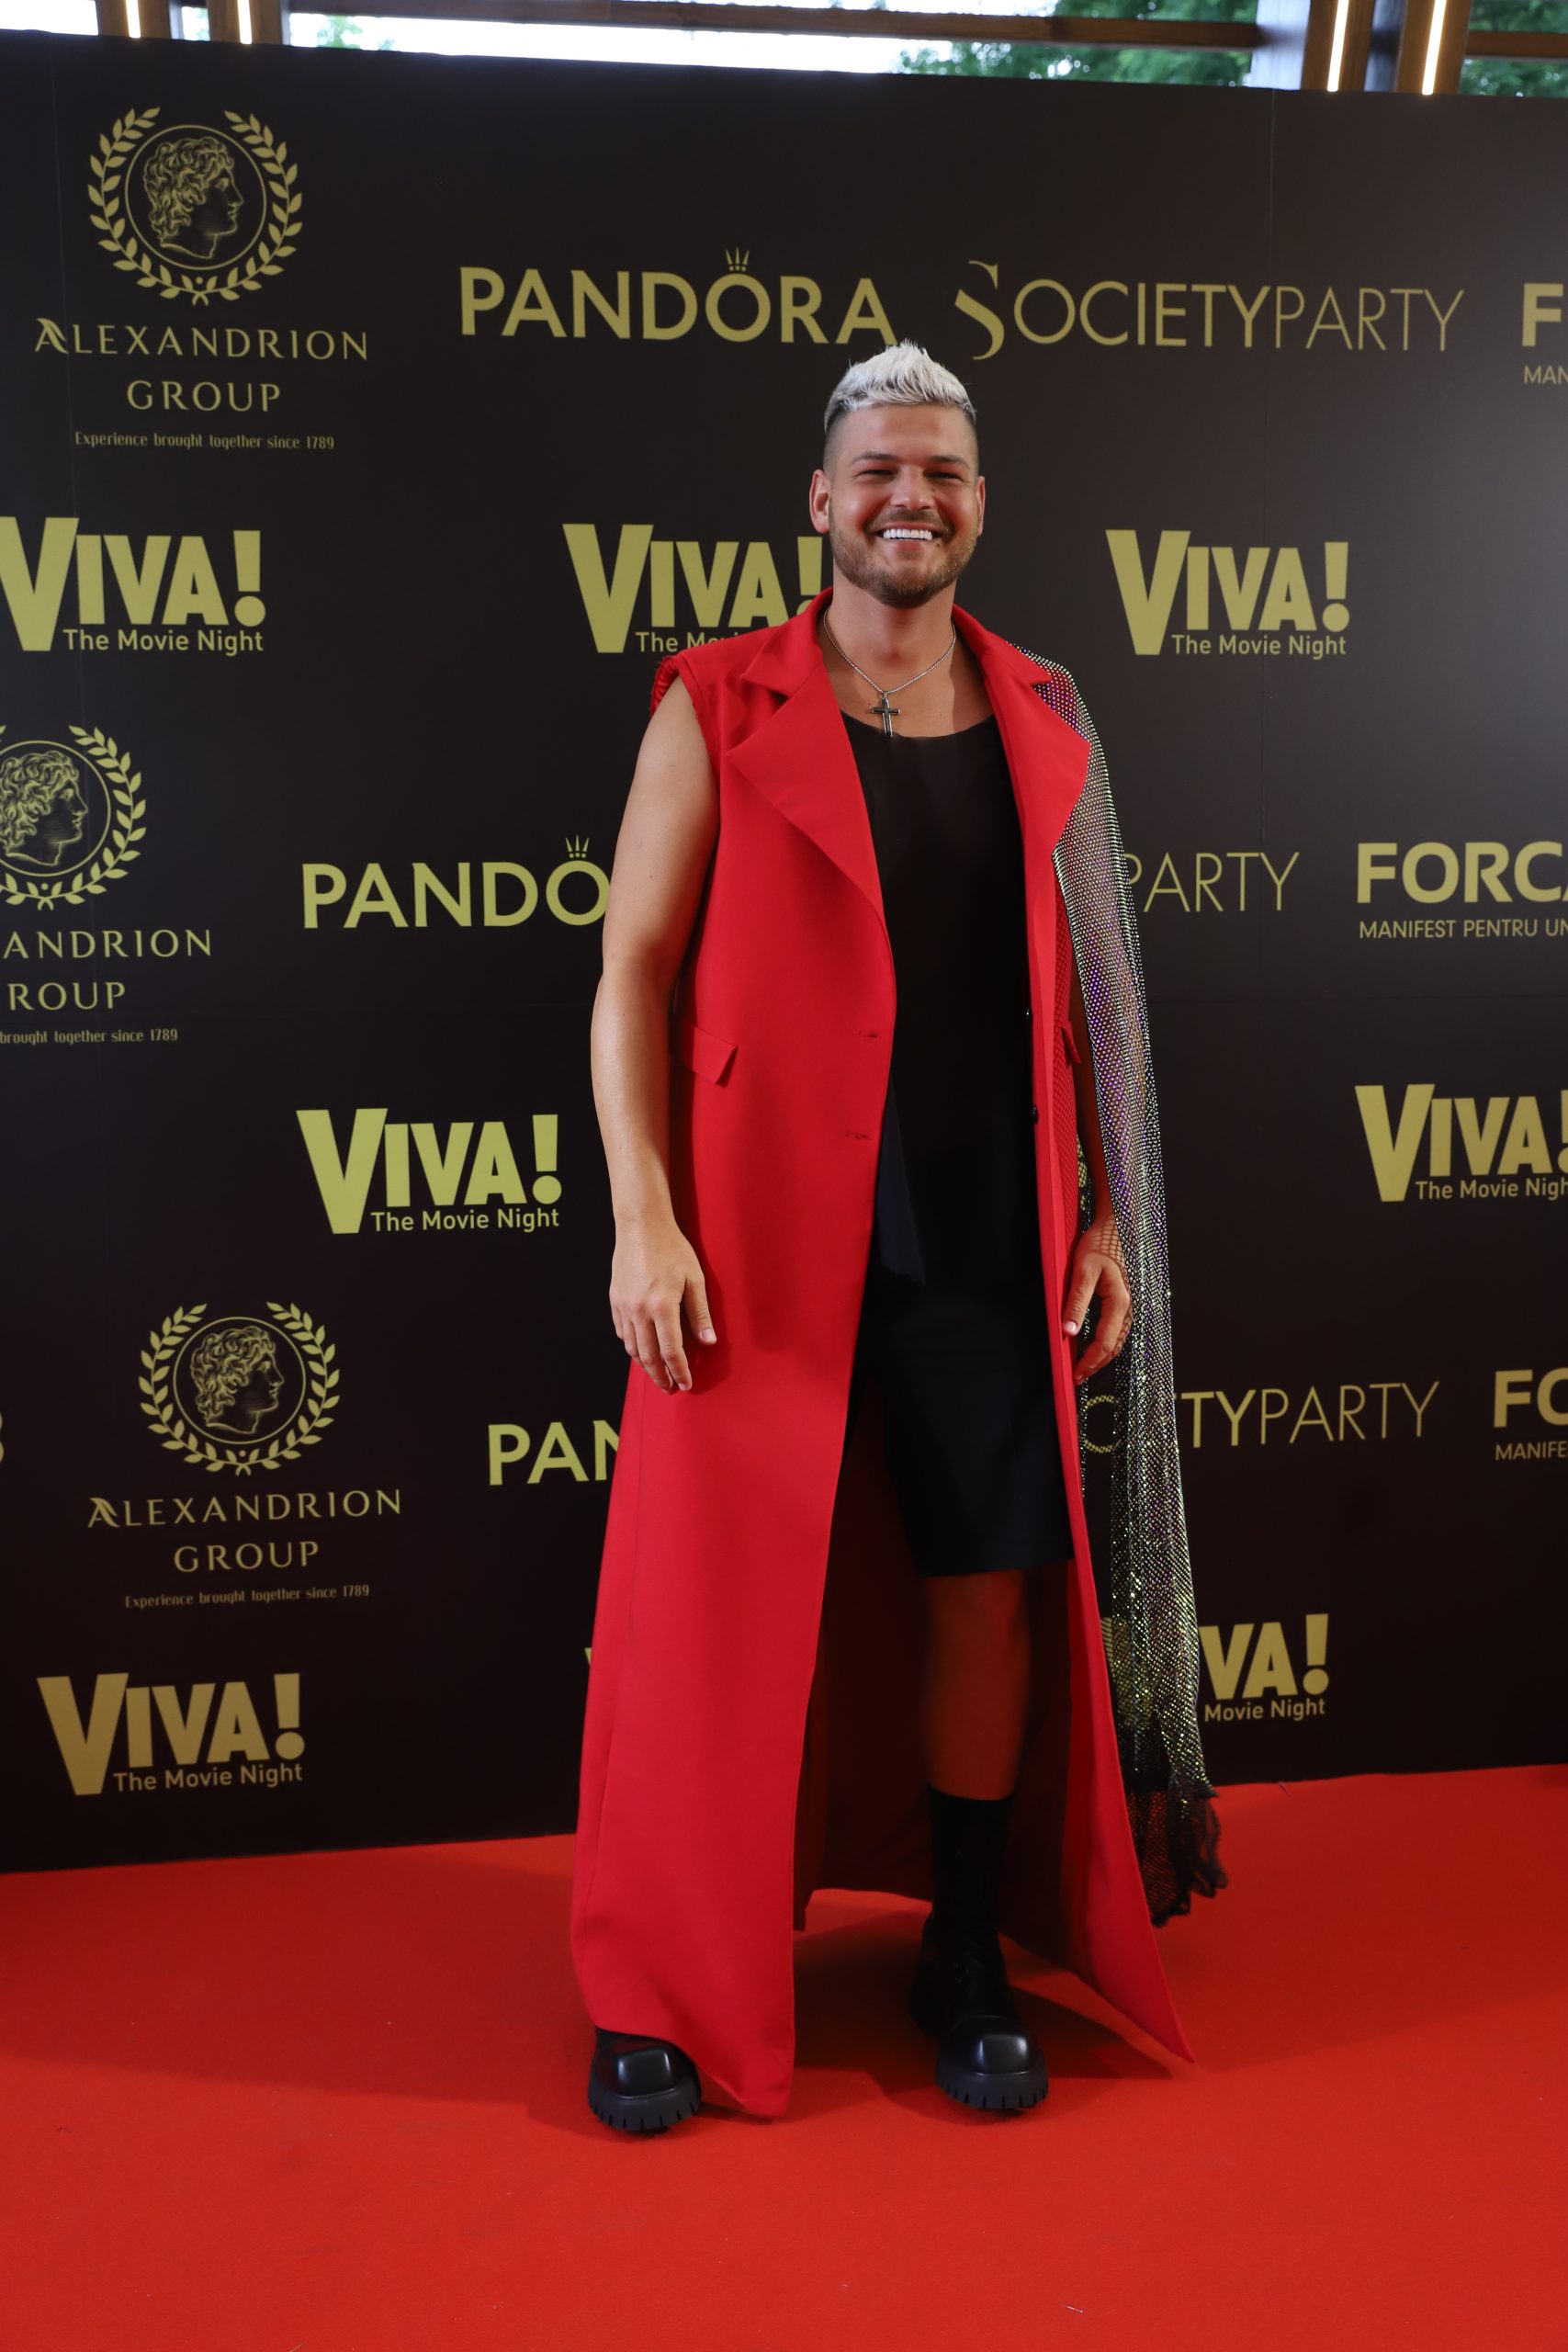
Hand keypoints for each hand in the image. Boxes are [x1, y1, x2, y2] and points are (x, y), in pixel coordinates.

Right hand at [610, 1218, 716, 1392]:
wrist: (640, 1227)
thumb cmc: (672, 1249)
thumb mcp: (695, 1279)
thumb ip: (700, 1313)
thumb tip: (708, 1342)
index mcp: (663, 1307)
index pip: (672, 1351)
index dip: (680, 1372)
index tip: (686, 1385)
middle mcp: (639, 1311)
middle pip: (648, 1356)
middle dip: (660, 1377)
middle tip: (670, 1388)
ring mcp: (624, 1307)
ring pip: (632, 1348)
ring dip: (645, 1365)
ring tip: (657, 1374)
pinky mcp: (615, 1301)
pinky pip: (622, 1333)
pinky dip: (632, 1347)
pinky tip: (641, 1351)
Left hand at [1062, 1216, 1130, 1386]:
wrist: (1115, 1228)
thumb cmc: (1099, 1245)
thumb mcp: (1082, 1272)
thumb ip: (1076, 1303)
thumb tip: (1068, 1332)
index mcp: (1119, 1302)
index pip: (1105, 1342)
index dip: (1090, 1361)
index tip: (1075, 1373)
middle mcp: (1129, 1308)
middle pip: (1113, 1346)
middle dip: (1095, 1364)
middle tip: (1076, 1377)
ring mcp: (1129, 1306)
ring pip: (1117, 1340)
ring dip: (1101, 1356)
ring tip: (1083, 1366)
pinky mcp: (1125, 1302)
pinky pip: (1118, 1331)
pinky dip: (1106, 1344)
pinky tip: (1093, 1346)